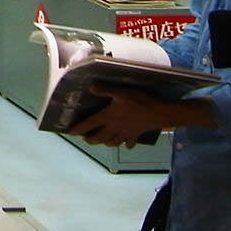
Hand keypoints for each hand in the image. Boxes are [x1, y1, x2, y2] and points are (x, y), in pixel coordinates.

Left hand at [71, 84, 200, 146]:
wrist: (160, 113)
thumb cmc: (140, 102)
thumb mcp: (121, 92)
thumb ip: (105, 90)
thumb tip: (90, 86)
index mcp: (108, 117)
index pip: (89, 124)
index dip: (78, 128)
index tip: (70, 132)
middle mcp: (115, 128)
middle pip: (99, 138)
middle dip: (90, 139)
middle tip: (85, 138)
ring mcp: (125, 133)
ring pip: (112, 142)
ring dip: (104, 142)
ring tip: (100, 141)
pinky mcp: (136, 135)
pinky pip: (128, 142)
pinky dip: (124, 144)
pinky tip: (124, 144)